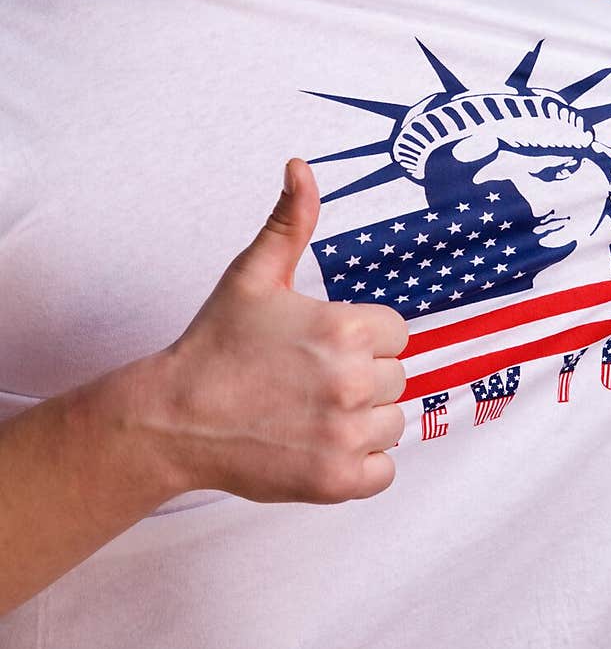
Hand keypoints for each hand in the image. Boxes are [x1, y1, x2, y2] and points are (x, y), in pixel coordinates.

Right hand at [153, 157, 408, 503]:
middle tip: (311, 379)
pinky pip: (383, 472)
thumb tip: (300, 167)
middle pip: (396, 377)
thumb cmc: (216, 343)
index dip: (363, 337)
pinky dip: (361, 464)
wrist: (175, 417)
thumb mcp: (253, 273)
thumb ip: (290, 220)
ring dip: (363, 420)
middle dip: (362, 377)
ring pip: (391, 423)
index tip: (324, 345)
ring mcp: (346, 435)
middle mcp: (354, 383)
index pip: (396, 333)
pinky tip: (323, 444)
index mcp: (346, 330)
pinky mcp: (336, 481)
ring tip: (313, 411)